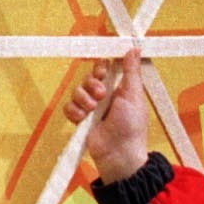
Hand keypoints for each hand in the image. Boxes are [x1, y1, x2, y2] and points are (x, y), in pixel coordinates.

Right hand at [64, 45, 150, 183]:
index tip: (102, 69)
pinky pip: (69, 107)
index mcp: (118, 88)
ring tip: (93, 110)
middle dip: (92, 84)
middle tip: (101, 95)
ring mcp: (91, 109)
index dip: (101, 67)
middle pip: (88, 78)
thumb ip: (131, 71)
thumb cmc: (132, 127)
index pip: (105, 69)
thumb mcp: (133, 95)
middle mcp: (104, 96)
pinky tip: (83, 118)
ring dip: (83, 98)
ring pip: (77, 91)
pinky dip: (74, 111)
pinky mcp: (81, 121)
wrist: (120, 155)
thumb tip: (134, 48)